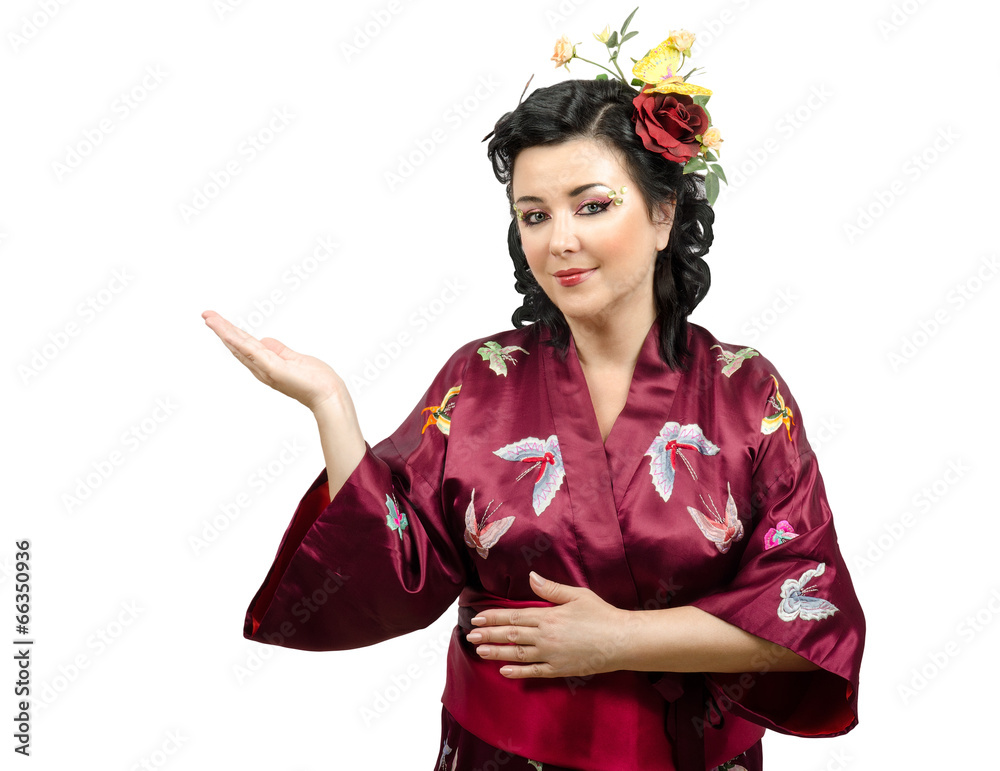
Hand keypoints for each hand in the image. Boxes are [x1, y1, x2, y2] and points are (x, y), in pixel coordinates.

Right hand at [202, 309, 345, 411]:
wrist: (328, 395)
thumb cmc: (316, 381)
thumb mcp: (294, 359)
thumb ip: (279, 350)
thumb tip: (264, 340)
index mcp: (267, 365)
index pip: (245, 345)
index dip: (231, 333)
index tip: (218, 320)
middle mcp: (262, 369)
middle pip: (237, 345)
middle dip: (221, 330)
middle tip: (206, 315)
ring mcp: (266, 369)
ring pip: (240, 346)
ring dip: (224, 332)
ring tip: (209, 318)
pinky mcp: (273, 369)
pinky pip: (252, 352)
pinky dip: (238, 342)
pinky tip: (226, 332)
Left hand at [466, 572, 631, 678]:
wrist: (621, 640)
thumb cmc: (601, 615)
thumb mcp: (576, 595)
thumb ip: (550, 589)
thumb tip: (531, 577)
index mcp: (548, 616)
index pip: (514, 616)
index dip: (494, 617)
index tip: (478, 617)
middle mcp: (546, 636)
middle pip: (511, 635)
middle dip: (489, 634)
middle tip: (471, 634)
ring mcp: (551, 655)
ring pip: (517, 653)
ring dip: (496, 652)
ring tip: (479, 650)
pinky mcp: (559, 669)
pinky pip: (534, 672)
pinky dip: (517, 672)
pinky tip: (503, 671)